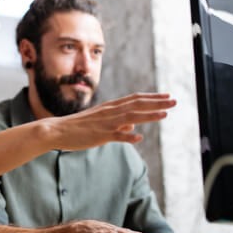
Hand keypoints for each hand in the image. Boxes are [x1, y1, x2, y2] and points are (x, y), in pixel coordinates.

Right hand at [51, 93, 175, 149]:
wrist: (57, 130)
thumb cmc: (79, 127)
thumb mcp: (100, 121)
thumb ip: (118, 122)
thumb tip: (133, 125)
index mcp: (110, 107)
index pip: (135, 99)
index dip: (152, 97)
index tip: (167, 96)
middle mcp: (110, 112)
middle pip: (137, 105)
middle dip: (157, 103)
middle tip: (174, 101)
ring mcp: (105, 123)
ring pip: (130, 117)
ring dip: (149, 115)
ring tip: (165, 114)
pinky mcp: (99, 135)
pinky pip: (116, 135)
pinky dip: (127, 135)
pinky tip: (139, 137)